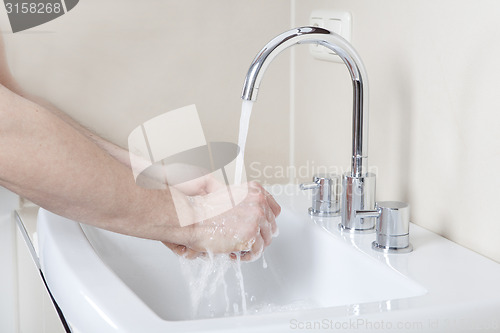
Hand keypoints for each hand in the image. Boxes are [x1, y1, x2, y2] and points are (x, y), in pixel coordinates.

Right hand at [163, 181, 279, 260]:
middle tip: (245, 242)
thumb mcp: (230, 197)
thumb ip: (247, 203)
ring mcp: (256, 218)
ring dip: (252, 247)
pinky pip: (257, 252)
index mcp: (254, 190)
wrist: (191, 218)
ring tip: (237, 248)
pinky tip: (234, 253)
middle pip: (271, 227)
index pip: (275, 209)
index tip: (262, 229)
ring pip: (266, 241)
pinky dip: (246, 256)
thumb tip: (259, 218)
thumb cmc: (205, 210)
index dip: (267, 222)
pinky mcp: (250, 235)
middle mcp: (259, 202)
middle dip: (259, 237)